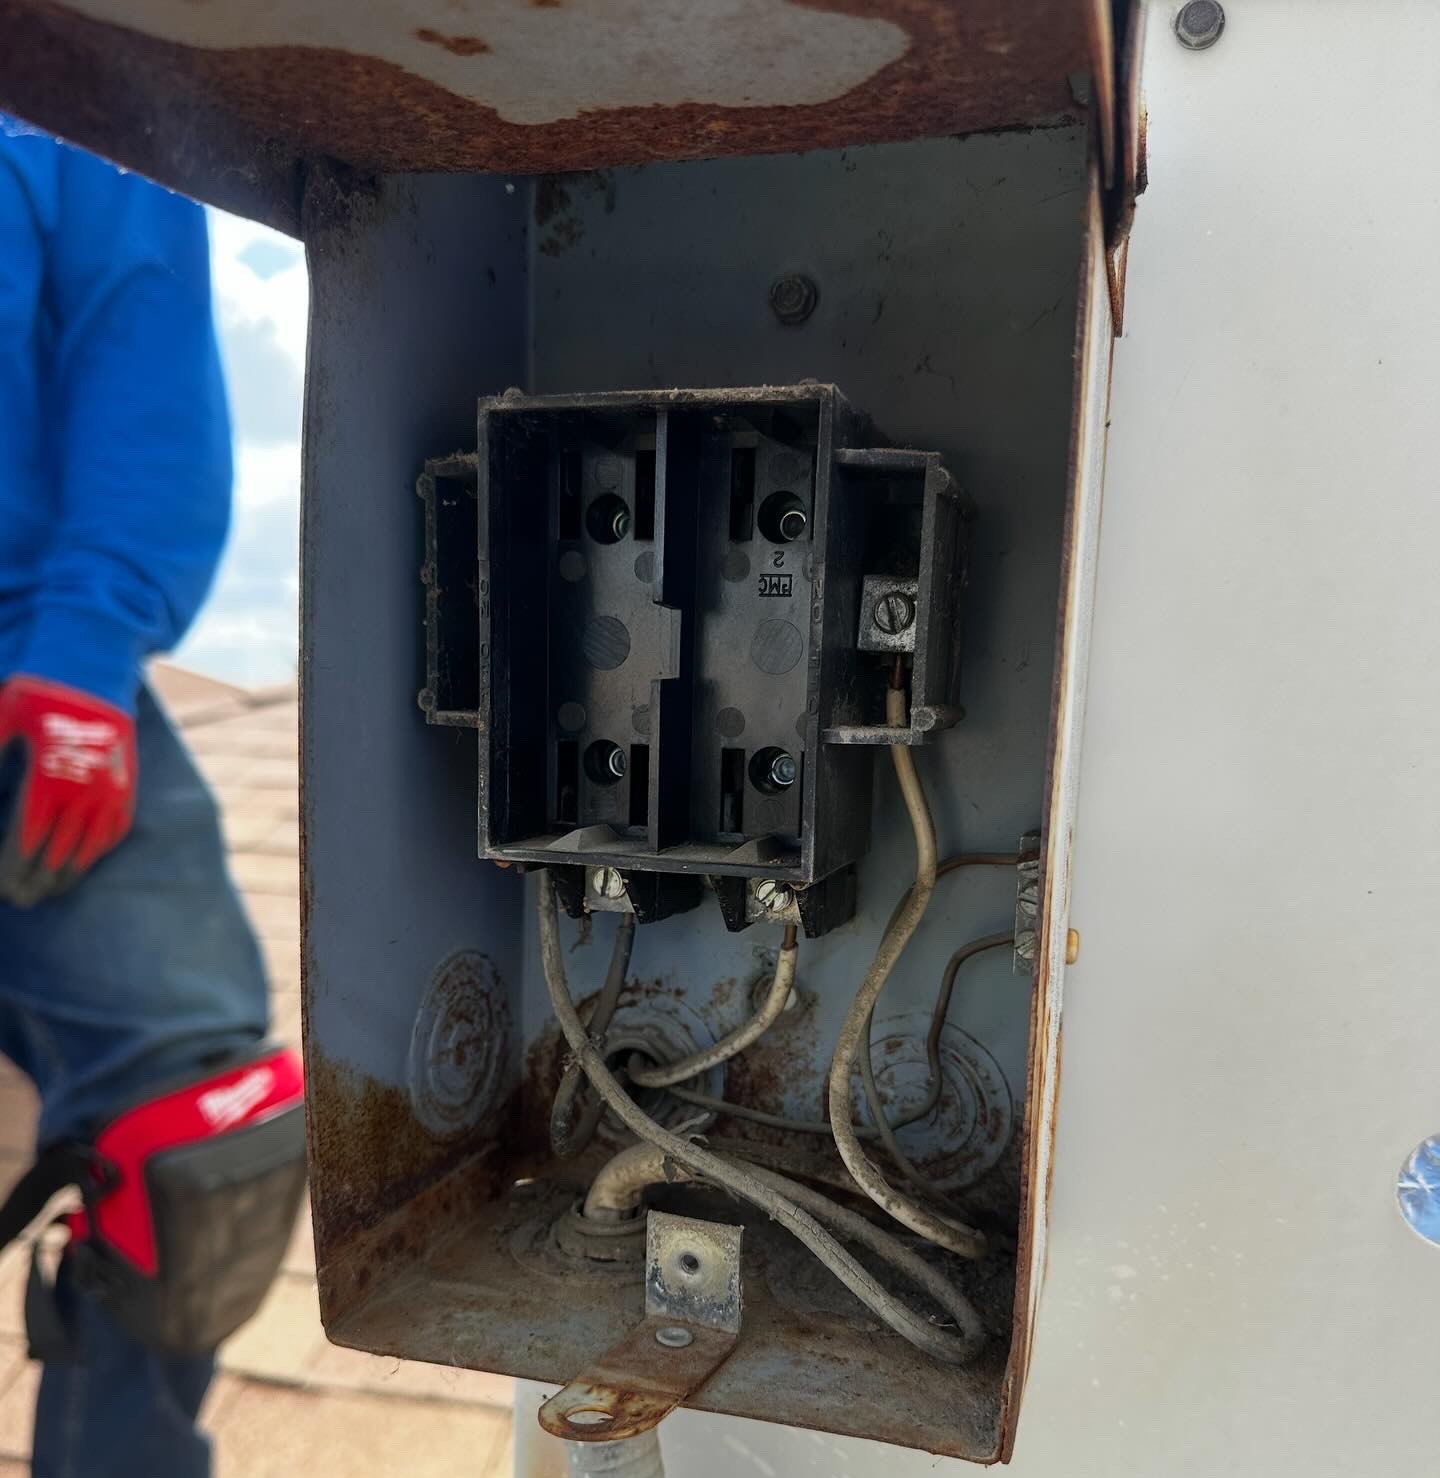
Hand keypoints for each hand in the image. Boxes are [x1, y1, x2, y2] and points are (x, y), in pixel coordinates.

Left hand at [0, 676, 136, 905]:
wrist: (94, 669)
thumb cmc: (38, 693)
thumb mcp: (0, 719)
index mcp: (50, 777)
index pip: (28, 840)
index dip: (12, 869)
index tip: (1, 887)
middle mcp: (85, 790)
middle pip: (58, 852)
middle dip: (36, 881)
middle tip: (20, 900)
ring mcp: (111, 788)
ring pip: (89, 847)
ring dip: (67, 875)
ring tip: (48, 893)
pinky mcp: (126, 784)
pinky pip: (115, 830)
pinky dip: (98, 852)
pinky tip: (83, 864)